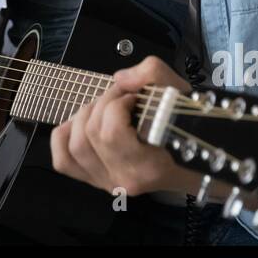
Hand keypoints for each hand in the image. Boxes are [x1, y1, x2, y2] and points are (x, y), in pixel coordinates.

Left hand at [50, 56, 194, 196]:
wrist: (195, 156)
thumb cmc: (185, 125)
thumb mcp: (177, 90)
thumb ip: (151, 74)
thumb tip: (120, 79)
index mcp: (149, 166)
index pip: (112, 132)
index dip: (117, 102)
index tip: (134, 97)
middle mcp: (125, 180)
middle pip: (90, 133)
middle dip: (102, 103)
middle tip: (121, 98)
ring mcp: (107, 183)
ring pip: (74, 144)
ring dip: (85, 117)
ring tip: (105, 109)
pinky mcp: (94, 180)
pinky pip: (62, 160)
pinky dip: (65, 137)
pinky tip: (82, 125)